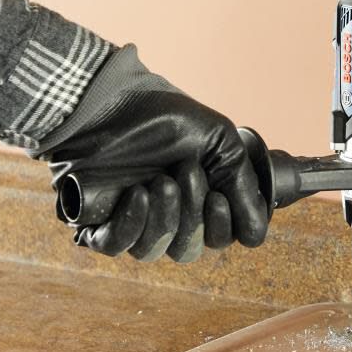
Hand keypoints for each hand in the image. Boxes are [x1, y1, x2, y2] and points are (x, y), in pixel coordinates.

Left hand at [38, 46, 267, 262]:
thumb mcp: (221, 144)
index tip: (218, 197)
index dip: (222, 227)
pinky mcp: (95, 222)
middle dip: (193, 215)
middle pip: (188, 250)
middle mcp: (165, 214)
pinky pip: (117, 246)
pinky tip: (138, 193)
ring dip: (165, 218)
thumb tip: (256, 237)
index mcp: (197, 199)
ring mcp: (129, 220)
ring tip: (161, 181)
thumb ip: (243, 188)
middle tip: (188, 173)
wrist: (110, 99)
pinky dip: (134, 222)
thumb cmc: (165, 116)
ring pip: (154, 251)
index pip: (218, 238)